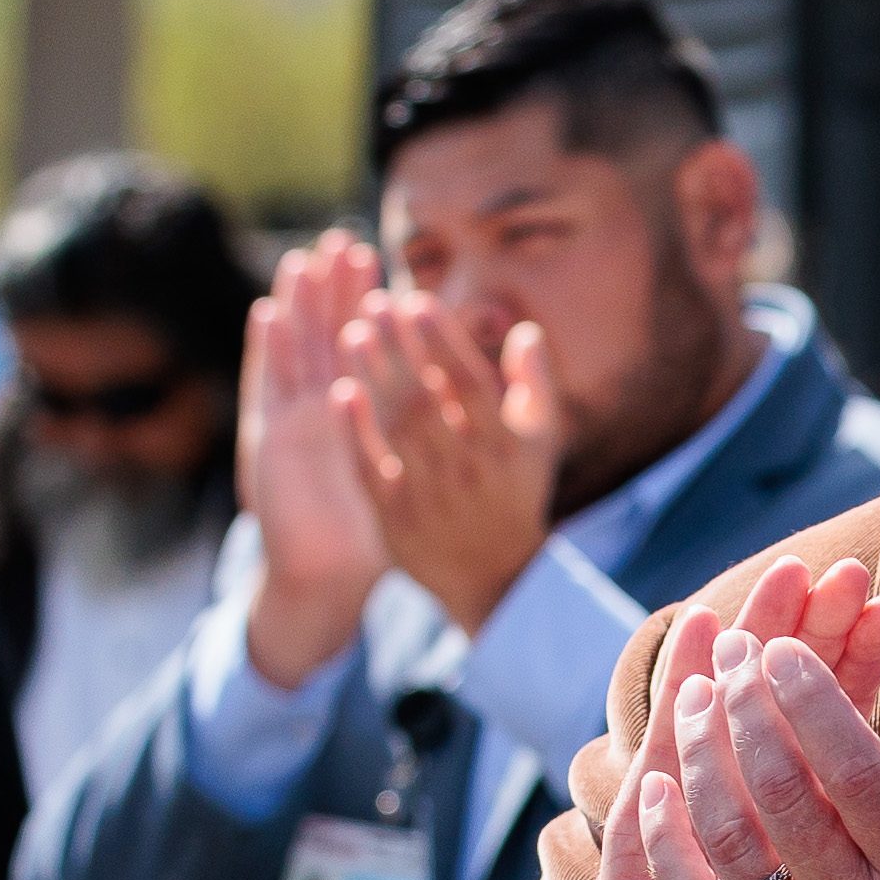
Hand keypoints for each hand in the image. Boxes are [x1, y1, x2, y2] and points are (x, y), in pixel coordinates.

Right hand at [235, 240, 391, 686]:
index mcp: (352, 410)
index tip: (367, 251)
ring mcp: (290, 420)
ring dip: (296, 305)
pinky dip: (266, 351)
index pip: (354, 340)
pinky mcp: (268, 441)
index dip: (358, 298)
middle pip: (321, 333)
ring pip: (293, 349)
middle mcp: (317, 407)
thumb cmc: (369, 522)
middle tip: (337, 238)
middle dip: (328, 288)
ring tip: (301, 258)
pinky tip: (268, 312)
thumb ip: (417, 426)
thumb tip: (447, 388)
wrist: (326, 572)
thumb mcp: (398, 465)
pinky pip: (268, 389)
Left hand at [339, 284, 572, 638]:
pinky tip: (339, 392)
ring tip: (352, 332)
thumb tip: (524, 331)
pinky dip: (356, 431)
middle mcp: (470, 469)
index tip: (417, 302)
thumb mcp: (540, 441)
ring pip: (396, 428)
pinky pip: (371, 468)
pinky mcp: (397, 518)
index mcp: (507, 444)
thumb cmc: (514, 492)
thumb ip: (534, 384)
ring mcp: (431, 495)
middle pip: (427, 399)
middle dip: (400, 348)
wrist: (493, 576)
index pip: (471, 384)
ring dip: (373, 377)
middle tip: (373, 304)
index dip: (444, 343)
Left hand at [591, 590, 879, 879]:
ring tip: (691, 698)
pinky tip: (654, 787)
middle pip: (788, 801)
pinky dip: (670, 850)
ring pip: (736, 848)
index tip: (783, 648)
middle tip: (730, 651)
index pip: (861, 773)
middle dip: (749, 713)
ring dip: (704, 763)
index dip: (814, 704)